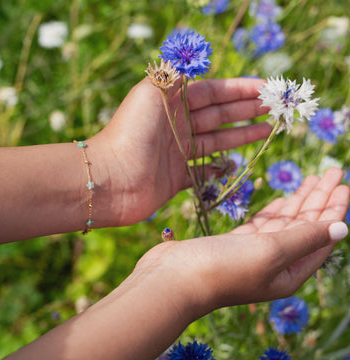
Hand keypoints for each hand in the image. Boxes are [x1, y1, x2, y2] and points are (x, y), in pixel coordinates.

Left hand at [88, 77, 270, 226]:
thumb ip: (174, 76)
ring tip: (268, 130)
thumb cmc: (131, 133)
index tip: (265, 89)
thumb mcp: (152, 92)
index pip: (213, 92)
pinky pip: (204, 171)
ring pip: (216, 141)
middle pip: (218, 115)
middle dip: (246, 110)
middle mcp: (177, 126)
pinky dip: (220, 168)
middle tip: (274, 109)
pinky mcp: (177, 178)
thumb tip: (191, 62)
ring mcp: (178, 153)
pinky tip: (237, 163)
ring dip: (241, 135)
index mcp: (172, 103)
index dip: (239, 90)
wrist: (111, 179)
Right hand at [135, 168, 348, 316]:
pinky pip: (262, 224)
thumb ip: (305, 238)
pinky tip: (284, 200)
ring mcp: (253, 252)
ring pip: (284, 222)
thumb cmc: (223, 268)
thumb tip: (341, 228)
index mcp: (289, 272)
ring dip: (299, 201)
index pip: (321, 236)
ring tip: (313, 180)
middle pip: (305, 226)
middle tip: (332, 172)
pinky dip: (274, 211)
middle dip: (319, 199)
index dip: (334, 210)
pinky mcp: (234, 243)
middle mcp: (275, 264)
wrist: (174, 279)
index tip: (342, 184)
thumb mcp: (270, 252)